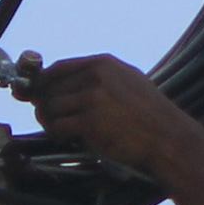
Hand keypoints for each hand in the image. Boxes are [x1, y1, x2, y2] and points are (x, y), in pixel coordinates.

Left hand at [26, 53, 203, 185]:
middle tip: (52, 120)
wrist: (168, 139)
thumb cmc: (150, 116)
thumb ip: (99, 79)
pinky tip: (68, 139)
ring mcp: (92, 98)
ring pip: (51, 108)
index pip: (59, 68)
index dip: (43, 83)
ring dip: (52, 122)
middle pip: (51, 88)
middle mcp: (96, 77)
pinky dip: (57, 135)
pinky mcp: (89, 122)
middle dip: (46, 105)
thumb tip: (66, 84)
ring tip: (64, 132)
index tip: (35, 93)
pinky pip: (57, 126)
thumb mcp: (129, 82)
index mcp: (104, 64)